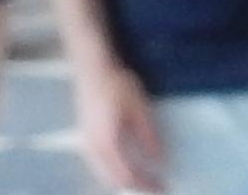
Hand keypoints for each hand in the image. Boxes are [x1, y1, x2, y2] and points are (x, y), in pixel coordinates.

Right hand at [67, 64, 164, 192]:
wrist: (91, 65)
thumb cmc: (116, 83)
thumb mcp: (138, 107)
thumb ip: (148, 135)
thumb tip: (160, 159)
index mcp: (107, 142)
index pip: (127, 175)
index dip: (145, 184)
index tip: (162, 186)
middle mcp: (93, 147)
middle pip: (112, 179)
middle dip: (134, 186)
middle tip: (154, 185)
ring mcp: (86, 141)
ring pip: (102, 173)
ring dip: (121, 180)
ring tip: (141, 178)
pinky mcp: (84, 134)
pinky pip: (97, 164)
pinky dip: (111, 171)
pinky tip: (123, 164)